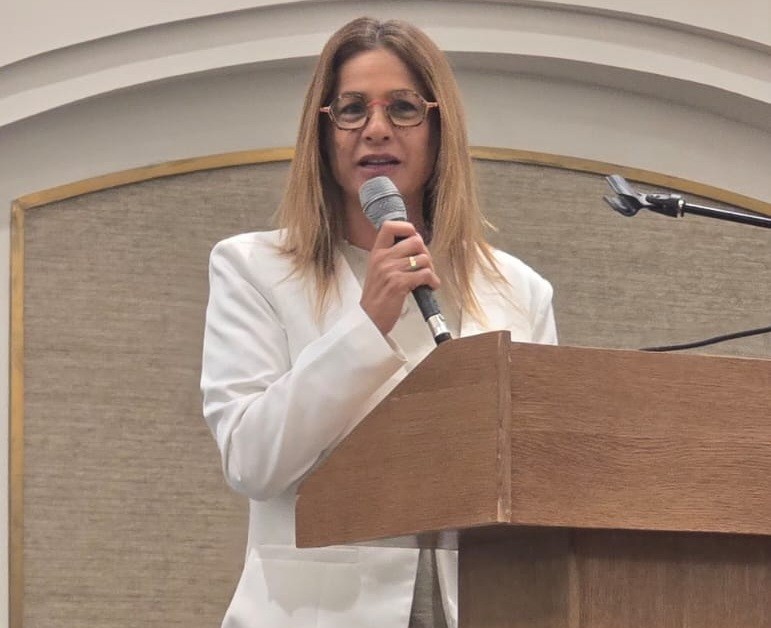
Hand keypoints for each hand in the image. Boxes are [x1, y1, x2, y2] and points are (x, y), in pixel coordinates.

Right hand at [359, 220, 440, 334]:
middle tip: (425, 264)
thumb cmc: (377, 296)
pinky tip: (430, 286)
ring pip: (423, 258)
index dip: (407, 228)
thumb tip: (415, 244)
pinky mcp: (399, 283)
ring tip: (427, 279)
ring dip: (430, 269)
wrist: (370, 318)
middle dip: (425, 253)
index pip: (390, 226)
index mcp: (377, 252)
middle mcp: (382, 258)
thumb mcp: (378, 270)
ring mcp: (390, 270)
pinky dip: (432, 281)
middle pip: (415, 241)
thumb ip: (392, 255)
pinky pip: (425, 274)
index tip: (414, 237)